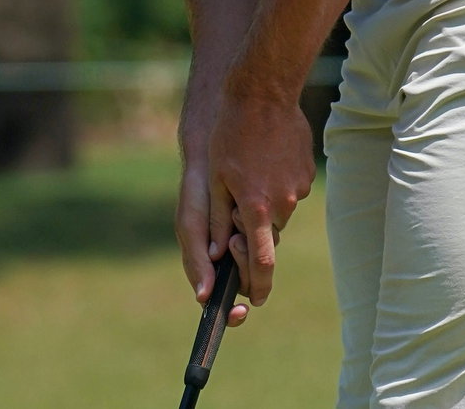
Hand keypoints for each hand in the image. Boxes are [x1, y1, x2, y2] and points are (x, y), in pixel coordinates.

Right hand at [177, 157, 250, 327]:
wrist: (215, 152)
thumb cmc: (197, 192)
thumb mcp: (191, 225)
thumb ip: (196, 260)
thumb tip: (205, 298)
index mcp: (212, 262)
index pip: (225, 297)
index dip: (232, 311)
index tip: (241, 310)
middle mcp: (233, 254)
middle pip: (248, 279)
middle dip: (244, 265)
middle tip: (235, 241)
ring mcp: (252, 237)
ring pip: (263, 257)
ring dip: (254, 244)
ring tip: (239, 217)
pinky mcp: (267, 221)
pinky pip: (273, 234)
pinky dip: (265, 227)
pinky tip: (250, 209)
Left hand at [206, 90, 313, 306]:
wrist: (263, 91)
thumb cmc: (230, 134)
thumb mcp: (215, 178)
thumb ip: (217, 220)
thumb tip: (217, 255)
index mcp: (257, 208)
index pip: (262, 263)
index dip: (257, 286)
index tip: (254, 301)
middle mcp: (284, 203)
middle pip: (268, 233)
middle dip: (251, 228)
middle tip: (233, 201)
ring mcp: (299, 186)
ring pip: (279, 209)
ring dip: (263, 201)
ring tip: (247, 166)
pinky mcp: (307, 171)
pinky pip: (289, 188)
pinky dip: (275, 182)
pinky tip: (263, 155)